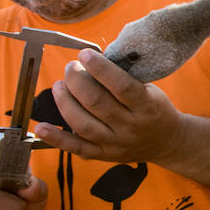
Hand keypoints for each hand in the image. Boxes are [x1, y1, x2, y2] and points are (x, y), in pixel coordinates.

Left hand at [33, 49, 182, 162]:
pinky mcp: (104, 155)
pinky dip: (56, 139)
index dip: (100, 68)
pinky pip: (77, 148)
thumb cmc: (155, 110)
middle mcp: (130, 126)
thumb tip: (92, 60)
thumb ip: (125, 79)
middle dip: (77, 80)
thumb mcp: (150, 91)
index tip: (86, 54)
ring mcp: (116, 143)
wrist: (168, 142)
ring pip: (83, 123)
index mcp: (147, 107)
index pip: (121, 86)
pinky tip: (41, 127)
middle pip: (96, 102)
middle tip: (71, 67)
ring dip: (65, 101)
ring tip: (59, 86)